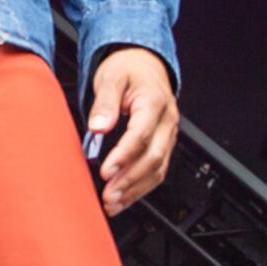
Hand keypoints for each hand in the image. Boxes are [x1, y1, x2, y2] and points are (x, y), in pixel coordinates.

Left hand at [85, 47, 180, 216]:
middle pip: (154, 156)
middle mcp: (167, 120)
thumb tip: (98, 126)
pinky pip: (157, 170)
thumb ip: (105, 103)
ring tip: (113, 202)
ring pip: (159, 168)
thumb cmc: (128, 69)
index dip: (124, 155)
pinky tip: (124, 197)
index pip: (141, 134)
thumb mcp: (111, 77)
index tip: (106, 171)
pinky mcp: (165, 144)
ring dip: (136, 189)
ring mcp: (169, 134)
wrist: (144, 63)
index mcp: (154, 102)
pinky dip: (141, 187)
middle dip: (130, 179)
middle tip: (109, 194)